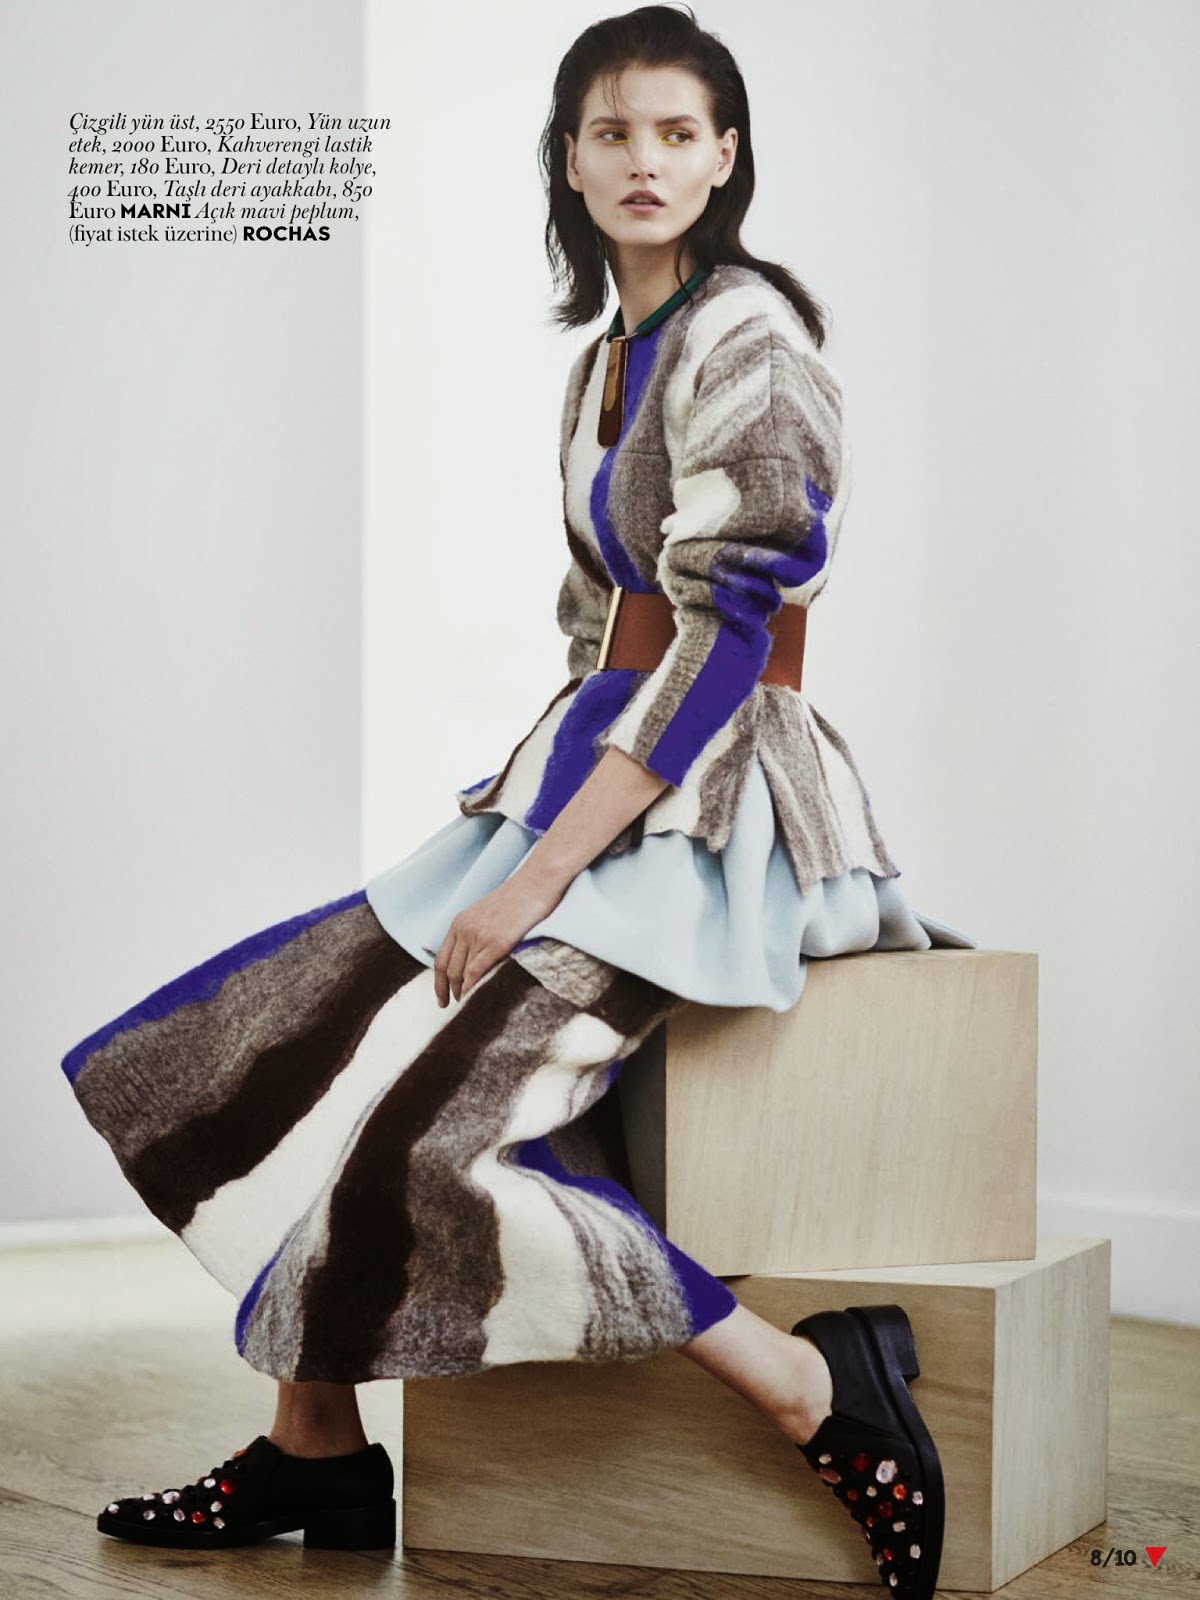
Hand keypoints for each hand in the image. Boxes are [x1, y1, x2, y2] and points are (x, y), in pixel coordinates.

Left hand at [433, 870, 564, 1006]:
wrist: (536, 883)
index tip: (441, 997)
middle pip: (449, 969)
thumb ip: (474, 932)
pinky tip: (472, 996)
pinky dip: (471, 986)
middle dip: (448, 990)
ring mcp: (480, 936)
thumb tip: (472, 958)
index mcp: (459, 922)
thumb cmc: (517, 899)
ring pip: (461, 972)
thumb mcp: (485, 913)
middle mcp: (465, 929)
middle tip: (452, 1005)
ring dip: (461, 991)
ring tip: (466, 1003)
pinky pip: (476, 970)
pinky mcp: (497, 943)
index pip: (441, 959)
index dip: (438, 982)